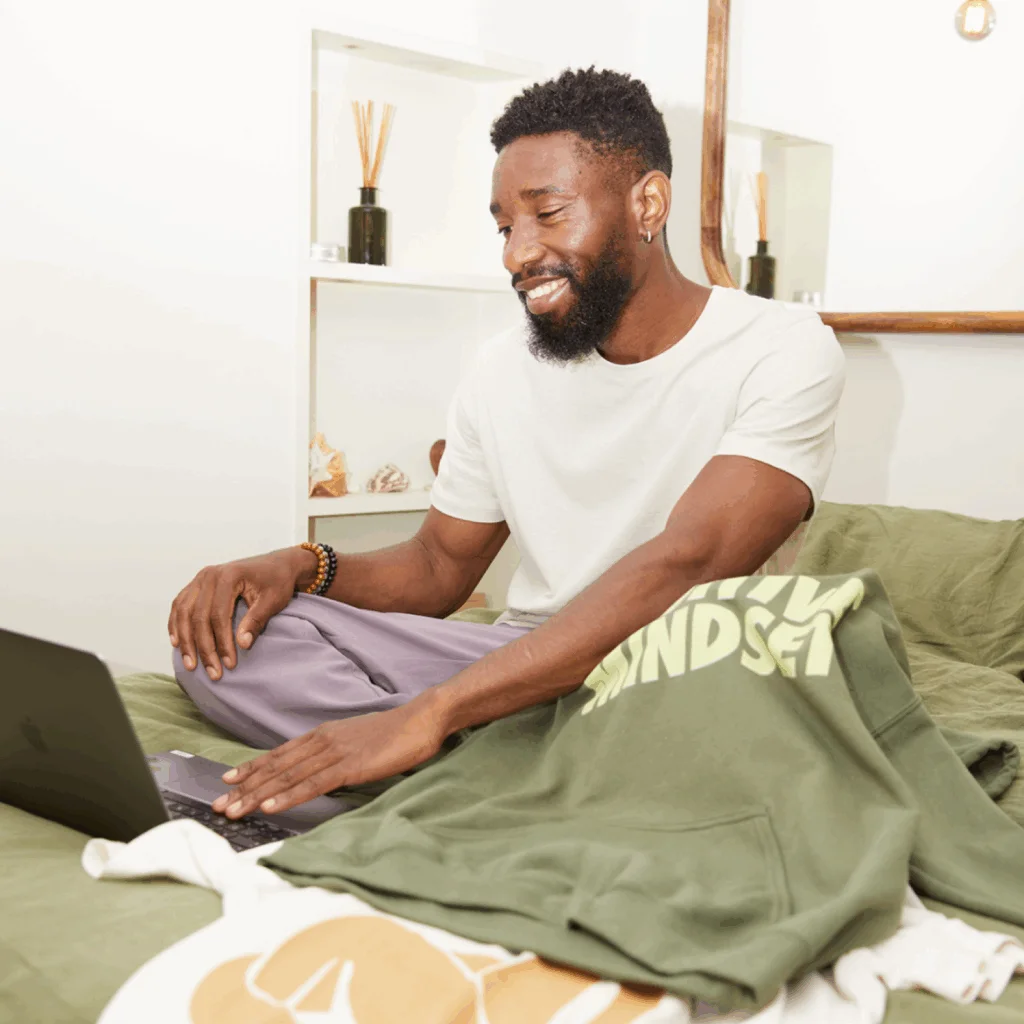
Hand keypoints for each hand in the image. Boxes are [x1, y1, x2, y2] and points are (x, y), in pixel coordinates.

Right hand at [168, 547, 314, 680]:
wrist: (278, 564)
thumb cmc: (277, 581)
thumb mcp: (273, 600)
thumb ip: (256, 620)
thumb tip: (242, 644)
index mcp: (228, 576)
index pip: (218, 615)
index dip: (222, 642)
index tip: (229, 664)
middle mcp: (209, 575)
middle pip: (198, 616)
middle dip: (204, 648)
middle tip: (213, 672)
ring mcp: (201, 578)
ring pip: (184, 612)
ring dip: (185, 640)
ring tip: (190, 664)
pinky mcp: (197, 584)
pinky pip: (180, 605)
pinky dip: (176, 624)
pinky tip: (177, 642)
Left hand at [212, 698, 447, 818]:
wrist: (422, 718)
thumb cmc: (396, 732)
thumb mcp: (359, 742)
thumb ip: (338, 754)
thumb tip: (323, 772)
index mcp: (324, 734)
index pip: (280, 754)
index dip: (253, 768)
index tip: (229, 780)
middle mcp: (322, 741)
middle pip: (276, 766)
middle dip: (245, 787)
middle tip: (219, 804)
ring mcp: (335, 752)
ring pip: (287, 777)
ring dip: (257, 795)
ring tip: (233, 809)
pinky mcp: (350, 765)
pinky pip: (312, 784)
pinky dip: (288, 795)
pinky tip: (270, 806)